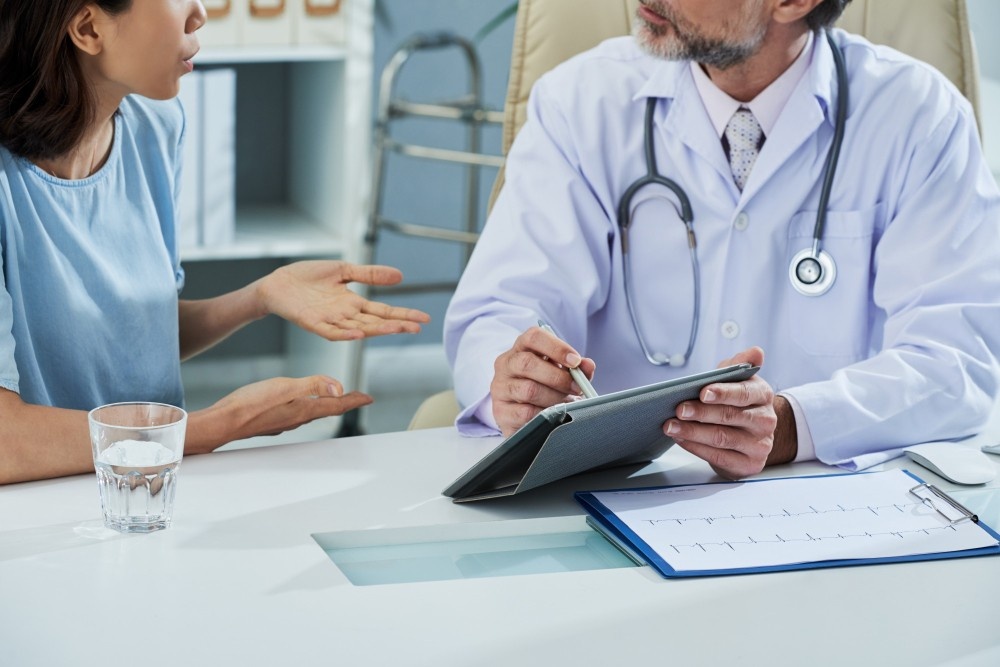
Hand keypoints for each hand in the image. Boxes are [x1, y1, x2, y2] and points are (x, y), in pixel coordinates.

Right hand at [188, 375, 371, 451]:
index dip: (354, 400)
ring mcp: (283, 421)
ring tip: (333, 399)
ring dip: (326, 405)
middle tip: (356, 398)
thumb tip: (339, 387)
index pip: (336, 405)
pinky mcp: (271, 420)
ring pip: (312, 412)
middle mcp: (296, 418)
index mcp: (304, 409)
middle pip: (327, 409)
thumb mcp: (285, 387)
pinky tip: (300, 403)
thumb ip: (312, 385)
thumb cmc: (250, 404)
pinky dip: (307, 405)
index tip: (369, 398)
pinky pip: (296, 412)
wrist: (222, 422)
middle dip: (343, 403)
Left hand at [257, 261, 430, 340]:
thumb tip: (400, 276)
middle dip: (396, 325)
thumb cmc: (307, 277)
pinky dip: (344, 334)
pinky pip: (331, 331)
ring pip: (358, 328)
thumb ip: (369, 274)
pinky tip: (358, 334)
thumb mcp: (343, 270)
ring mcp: (330, 321)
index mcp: (353, 304)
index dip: (403, 315)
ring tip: (397, 328)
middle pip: (375, 323)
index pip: (383, 312)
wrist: (278, 283)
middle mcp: (345, 315)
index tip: (423, 319)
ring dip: (377, 330)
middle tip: (417, 327)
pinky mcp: (312, 322)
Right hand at [491, 325, 595, 436]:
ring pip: (528, 390)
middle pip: (527, 363)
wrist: (523, 416)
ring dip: (554, 397)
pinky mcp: (501, 412)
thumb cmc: (545, 388)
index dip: (556, 347)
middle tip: (576, 387)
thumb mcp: (561, 373)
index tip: (575, 361)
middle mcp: (506, 364)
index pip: (533, 337)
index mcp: (521, 348)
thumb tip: (588, 365)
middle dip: (558, 377)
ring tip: (566, 403)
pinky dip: (545, 415)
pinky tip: (554, 416)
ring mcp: (500, 388)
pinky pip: (526, 413)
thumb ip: (576, 368)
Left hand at [663, 347, 779, 479]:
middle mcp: (766, 421)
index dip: (723, 393)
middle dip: (701, 413)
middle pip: (730, 416)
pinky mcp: (750, 465)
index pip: (744, 393)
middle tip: (679, 409)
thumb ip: (740, 364)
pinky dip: (697, 448)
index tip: (702, 392)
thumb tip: (755, 352)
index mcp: (763, 395)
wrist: (751, 434)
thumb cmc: (737, 402)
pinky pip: (720, 457)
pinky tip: (681, 440)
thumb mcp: (737, 380)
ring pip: (722, 438)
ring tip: (671, 426)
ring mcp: (760, 445)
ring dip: (693, 432)